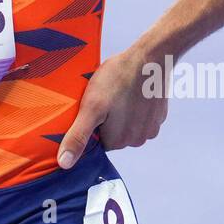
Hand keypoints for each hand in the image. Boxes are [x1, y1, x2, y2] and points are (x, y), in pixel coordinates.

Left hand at [56, 45, 168, 167]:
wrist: (150, 58)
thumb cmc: (118, 79)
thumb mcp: (91, 107)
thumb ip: (78, 137)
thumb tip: (64, 164)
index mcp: (118, 141)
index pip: (97, 141)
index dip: (92, 123)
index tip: (90, 106)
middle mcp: (137, 140)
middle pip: (113, 134)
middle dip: (106, 118)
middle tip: (104, 96)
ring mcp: (151, 128)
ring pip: (127, 125)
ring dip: (121, 112)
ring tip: (117, 91)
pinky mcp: (159, 115)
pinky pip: (141, 116)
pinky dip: (135, 106)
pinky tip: (131, 90)